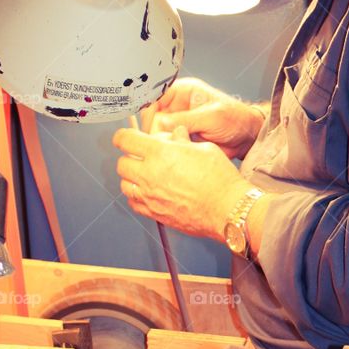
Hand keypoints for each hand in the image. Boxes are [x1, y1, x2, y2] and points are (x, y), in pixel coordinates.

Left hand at [113, 125, 247, 239]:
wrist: (227, 209)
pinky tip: (149, 192)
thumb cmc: (220, 180)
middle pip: (122, 163)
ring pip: (124, 184)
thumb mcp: (204, 148)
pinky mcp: (154, 213)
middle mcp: (150, 174)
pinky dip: (137, 196)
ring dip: (131, 178)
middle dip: (130, 157)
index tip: (126, 138)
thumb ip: (183, 140)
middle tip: (142, 156)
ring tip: (146, 175)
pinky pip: (133, 203)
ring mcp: (150, 196)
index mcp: (160, 153)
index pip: (125, 140)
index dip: (123, 136)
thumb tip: (176, 135)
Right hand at [142, 76, 264, 159]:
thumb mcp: (211, 116)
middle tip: (163, 141)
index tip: (152, 127)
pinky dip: (169, 149)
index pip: (155, 98)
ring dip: (162, 141)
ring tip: (173, 147)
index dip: (150, 112)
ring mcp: (178, 122)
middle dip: (156, 130)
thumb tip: (161, 123)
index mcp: (183, 92)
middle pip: (153, 117)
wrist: (247, 137)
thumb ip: (186, 119)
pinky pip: (168, 143)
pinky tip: (176, 152)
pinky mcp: (181, 137)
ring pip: (158, 132)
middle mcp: (177, 106)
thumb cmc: (235, 119)